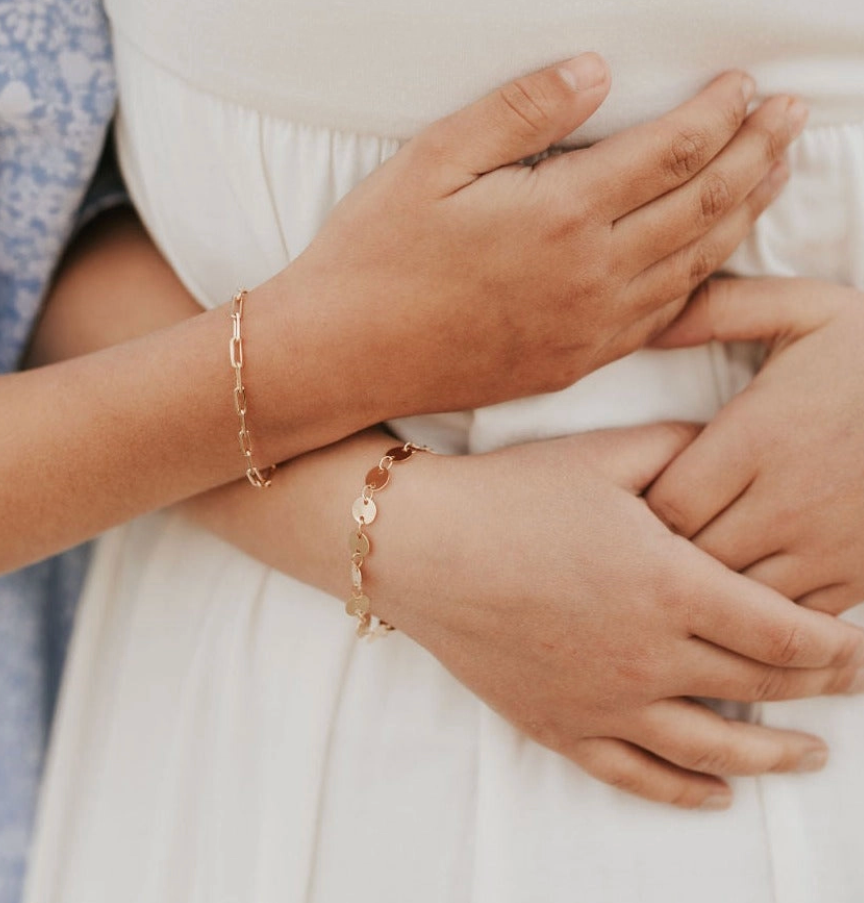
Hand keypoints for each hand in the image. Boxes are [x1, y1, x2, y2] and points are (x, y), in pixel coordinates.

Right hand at [270, 55, 806, 417]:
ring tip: (772, 175)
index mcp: (559, 214)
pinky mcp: (574, 360)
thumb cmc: (374, 253)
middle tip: (791, 118)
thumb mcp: (432, 159)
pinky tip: (714, 258)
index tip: (744, 83)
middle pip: (702, 204)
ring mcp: (588, 327)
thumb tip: (595, 71)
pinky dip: (704, 279)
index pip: (671, 149)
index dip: (718, 111)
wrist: (342, 354)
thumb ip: (519, 110)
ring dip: (743, 212)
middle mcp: (591, 275)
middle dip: (756, 153)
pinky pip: (663, 318)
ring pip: (695, 263)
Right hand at [372, 424, 863, 808]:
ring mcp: (605, 702)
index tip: (857, 641)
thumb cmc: (509, 497)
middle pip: (761, 687)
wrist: (419, 545)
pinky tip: (717, 794)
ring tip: (810, 757)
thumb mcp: (601, 456)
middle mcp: (649, 656)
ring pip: (715, 748)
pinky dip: (687, 792)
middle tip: (850, 683)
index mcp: (670, 585)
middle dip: (821, 688)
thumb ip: (680, 451)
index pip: (784, 631)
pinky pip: (639, 777)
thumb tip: (730, 445)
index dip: (834, 642)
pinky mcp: (561, 726)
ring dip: (775, 755)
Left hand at [646, 278, 863, 615]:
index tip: (634, 495)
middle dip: (662, 550)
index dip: (640, 507)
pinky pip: (791, 619)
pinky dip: (760, 610)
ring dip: (707, 584)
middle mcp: (789, 501)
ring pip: (737, 595)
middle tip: (646, 534)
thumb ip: (720, 311)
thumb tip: (649, 325)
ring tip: (689, 560)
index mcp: (760, 437)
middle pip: (693, 556)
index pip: (667, 502)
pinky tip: (746, 581)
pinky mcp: (861, 576)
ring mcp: (829, 547)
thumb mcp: (804, 310)